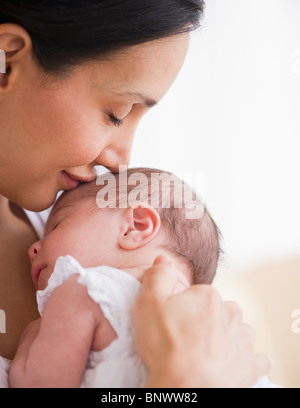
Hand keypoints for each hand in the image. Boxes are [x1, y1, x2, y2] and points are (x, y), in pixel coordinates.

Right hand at [133, 255, 270, 387]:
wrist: (184, 386)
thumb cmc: (165, 344)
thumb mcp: (148, 302)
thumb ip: (157, 276)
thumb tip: (163, 259)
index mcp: (208, 296)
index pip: (197, 294)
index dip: (183, 307)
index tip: (173, 321)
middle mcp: (230, 313)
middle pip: (219, 310)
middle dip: (207, 319)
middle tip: (187, 337)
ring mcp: (242, 340)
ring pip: (238, 331)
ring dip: (227, 337)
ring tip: (207, 351)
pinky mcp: (249, 366)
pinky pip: (255, 359)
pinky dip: (245, 360)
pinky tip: (231, 364)